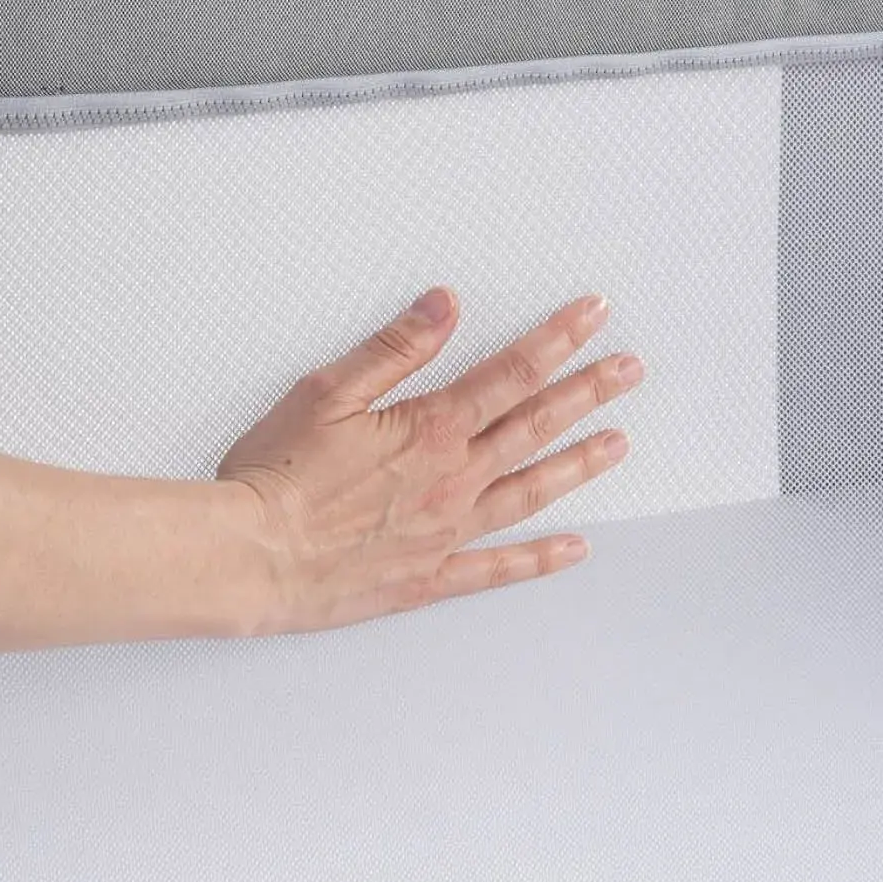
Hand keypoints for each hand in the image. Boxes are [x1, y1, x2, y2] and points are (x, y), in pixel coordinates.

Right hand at [217, 288, 643, 632]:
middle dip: (587, 392)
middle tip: (630, 370)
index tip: (595, 315)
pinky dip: (538, 559)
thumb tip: (446, 305)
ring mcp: (448, 532)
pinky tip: (573, 548)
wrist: (252, 558)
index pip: (511, 373)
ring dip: (578, 465)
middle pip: (534, 427)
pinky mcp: (430, 577)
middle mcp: (453, 479)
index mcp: (431, 429)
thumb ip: (393, 349)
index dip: (558, 340)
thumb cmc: (276, 475)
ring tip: (619, 443)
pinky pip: (497, 568)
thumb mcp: (326, 393)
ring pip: (530, 491)